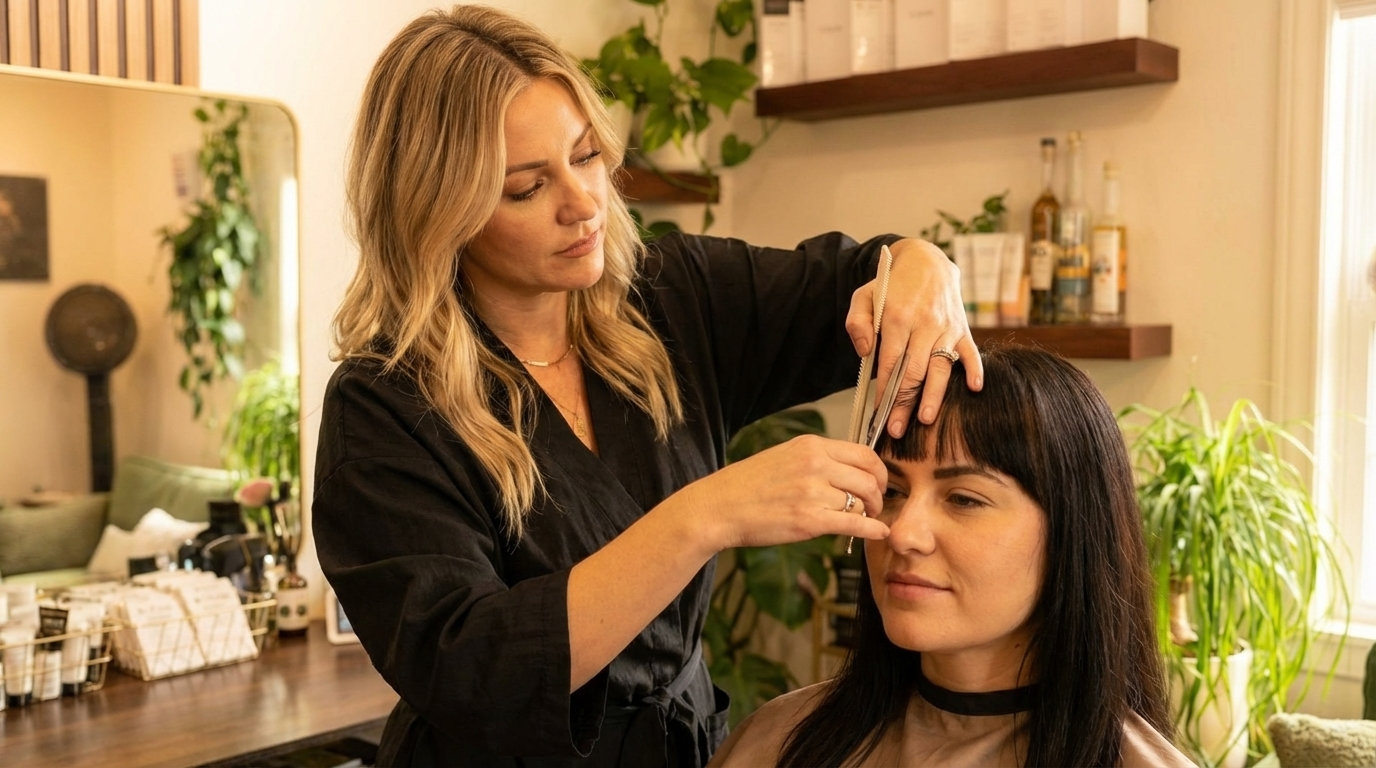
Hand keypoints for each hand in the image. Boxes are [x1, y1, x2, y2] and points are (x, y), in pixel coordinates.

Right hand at [672, 434, 889, 551]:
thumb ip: (816, 458)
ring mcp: (813, 493)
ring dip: (868, 513)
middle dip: (878, 494)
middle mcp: (816, 465)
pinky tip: (878, 532)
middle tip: (875, 504)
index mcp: (810, 446)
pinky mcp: (810, 521)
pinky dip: (872, 529)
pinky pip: (854, 524)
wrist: (720, 507)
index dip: (879, 470)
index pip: (864, 453)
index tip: (879, 482)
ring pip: (860, 502)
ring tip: (864, 519)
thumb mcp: (784, 456)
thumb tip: (850, 470)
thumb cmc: (748, 484)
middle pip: (868, 478)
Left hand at [846, 237, 981, 434]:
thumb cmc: (891, 285)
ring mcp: (945, 327)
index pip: (890, 362)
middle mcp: (923, 324)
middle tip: (896, 429)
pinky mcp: (962, 329)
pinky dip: (974, 369)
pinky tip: (974, 388)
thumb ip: (857, 323)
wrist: (927, 261)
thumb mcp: (864, 296)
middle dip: (904, 403)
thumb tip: (864, 352)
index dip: (883, 390)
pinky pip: (971, 351)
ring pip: (939, 367)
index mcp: (896, 317)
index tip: (877, 413)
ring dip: (934, 394)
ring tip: (925, 419)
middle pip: (913, 371)